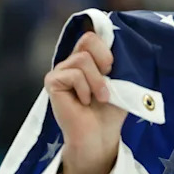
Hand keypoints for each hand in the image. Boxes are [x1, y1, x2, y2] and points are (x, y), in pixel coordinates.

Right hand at [44, 30, 127, 173]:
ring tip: (100, 98)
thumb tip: (118, 48)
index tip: (113, 69)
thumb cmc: (110, 112)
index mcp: (88, 60)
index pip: (93, 37)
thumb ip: (117, 64)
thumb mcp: (120, 84)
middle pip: (88, 40)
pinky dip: (85, 89)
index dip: (106, 50)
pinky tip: (84, 102)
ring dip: (97, 82)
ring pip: (83, 59)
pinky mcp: (53, 81)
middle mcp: (72, 62)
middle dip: (104, 62)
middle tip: (108, 83)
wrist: (100, 136)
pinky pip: (73, 74)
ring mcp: (61, 71)